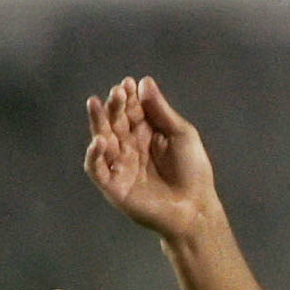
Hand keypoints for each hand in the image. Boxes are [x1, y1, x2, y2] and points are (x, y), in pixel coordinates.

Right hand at [85, 76, 216, 238]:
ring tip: (96, 104)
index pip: (132, 112)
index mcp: (146, 136)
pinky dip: (94, 155)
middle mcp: (129, 148)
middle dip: (115, 107)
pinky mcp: (113, 186)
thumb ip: (162, 111)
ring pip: (102, 141)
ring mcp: (119, 166)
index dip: (129, 98)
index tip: (128, 83)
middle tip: (117, 92)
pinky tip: (99, 141)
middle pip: (116, 123)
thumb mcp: (181, 135)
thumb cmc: (193, 171)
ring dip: (98, 122)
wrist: (196, 208)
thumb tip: (144, 81)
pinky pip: (96, 169)